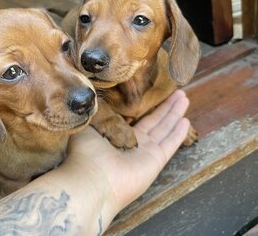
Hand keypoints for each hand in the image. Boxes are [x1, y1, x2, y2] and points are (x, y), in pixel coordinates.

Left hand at [66, 90, 189, 216]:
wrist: (92, 179)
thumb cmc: (85, 152)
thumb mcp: (87, 126)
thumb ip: (95, 113)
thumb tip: (95, 100)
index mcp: (118, 135)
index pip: (137, 119)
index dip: (146, 107)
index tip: (154, 94)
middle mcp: (134, 143)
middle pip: (155, 121)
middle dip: (166, 106)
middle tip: (177, 92)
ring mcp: (146, 152)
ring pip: (164, 128)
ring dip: (175, 113)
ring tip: (184, 98)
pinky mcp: (155, 160)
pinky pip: (169, 142)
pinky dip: (178, 132)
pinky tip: (186, 120)